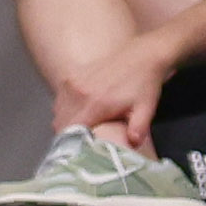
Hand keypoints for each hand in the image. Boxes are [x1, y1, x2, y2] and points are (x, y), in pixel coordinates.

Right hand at [70, 31, 177, 153]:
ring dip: (66, 121)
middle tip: (83, 140)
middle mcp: (78, 93)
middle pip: (60, 124)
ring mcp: (73, 83)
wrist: (143, 55)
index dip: (73, 144)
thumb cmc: (145, 84)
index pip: (70, 131)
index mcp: (95, 104)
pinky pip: (60, 99)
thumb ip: (138, 128)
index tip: (79, 150)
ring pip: (58, 112)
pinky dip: (66, 107)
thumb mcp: (146, 108)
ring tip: (83, 125)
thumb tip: (132, 144)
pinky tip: (82, 109)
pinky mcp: (72, 75)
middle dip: (69, 135)